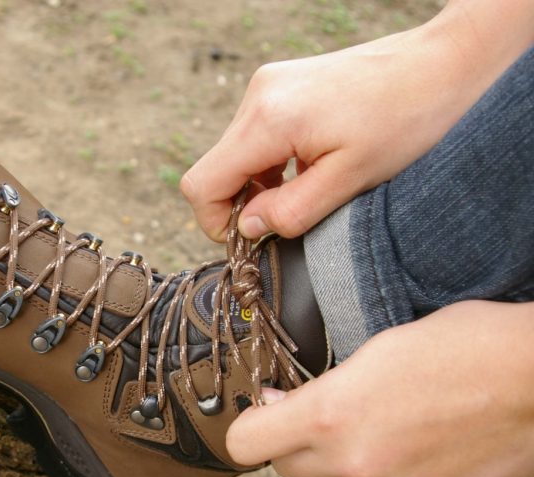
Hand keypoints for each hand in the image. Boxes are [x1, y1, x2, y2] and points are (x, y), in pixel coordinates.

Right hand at [181, 1, 533, 241]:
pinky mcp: (282, 85)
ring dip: (259, 184)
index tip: (252, 240)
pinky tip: (308, 169)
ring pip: (236, 154)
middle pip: (216, 168)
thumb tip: (247, 229)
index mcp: (268, 120)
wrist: (445, 64)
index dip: (215, 223)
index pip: (202, 184)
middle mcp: (258, 96)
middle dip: (242, 204)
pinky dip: (271, 163)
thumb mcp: (351, 179)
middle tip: (286, 223)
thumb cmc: (407, 119)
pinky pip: (256, 135)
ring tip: (306, 194)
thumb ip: (291, 210)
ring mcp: (268, 86)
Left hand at [225, 301, 533, 476]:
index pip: (246, 442)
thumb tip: (282, 403)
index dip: (252, 424)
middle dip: (296, 439)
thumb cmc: (465, 344)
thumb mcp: (376, 347)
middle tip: (326, 414)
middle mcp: (350, 460)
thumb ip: (322, 385)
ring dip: (335, 465)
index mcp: (329, 412)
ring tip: (374, 432)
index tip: (270, 409)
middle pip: (287, 465)